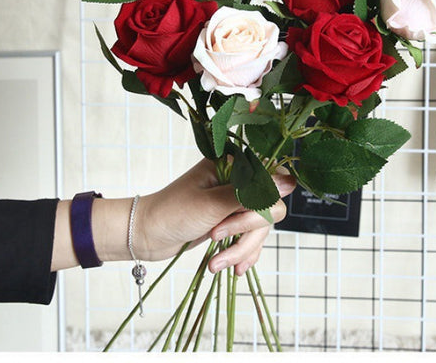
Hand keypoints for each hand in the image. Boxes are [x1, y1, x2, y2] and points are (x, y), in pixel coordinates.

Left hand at [52, 158, 294, 272]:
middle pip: (268, 208)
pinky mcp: (230, 224)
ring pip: (260, 229)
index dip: (259, 206)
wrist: (144, 237)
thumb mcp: (214, 205)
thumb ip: (253, 193)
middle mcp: (237, 182)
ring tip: (216, 265)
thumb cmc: (172, 213)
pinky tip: (231, 269)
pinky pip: (250, 240)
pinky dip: (242, 255)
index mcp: (233, 166)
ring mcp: (234, 204)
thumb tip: (291, 181)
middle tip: (215, 237)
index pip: (269, 182)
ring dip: (240, 250)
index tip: (238, 222)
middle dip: (245, 232)